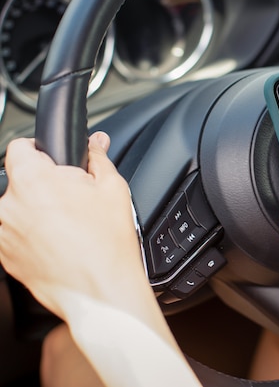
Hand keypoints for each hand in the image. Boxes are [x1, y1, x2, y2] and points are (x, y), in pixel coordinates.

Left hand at [0, 132, 146, 321]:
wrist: (100, 291)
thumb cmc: (107, 245)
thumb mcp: (113, 189)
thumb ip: (97, 158)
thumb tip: (95, 143)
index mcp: (32, 181)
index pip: (19, 147)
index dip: (40, 150)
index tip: (53, 160)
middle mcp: (9, 205)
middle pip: (20, 180)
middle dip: (44, 185)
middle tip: (73, 199)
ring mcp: (3, 233)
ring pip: (17, 209)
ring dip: (36, 211)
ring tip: (68, 226)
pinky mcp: (4, 257)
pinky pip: (14, 234)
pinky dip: (31, 235)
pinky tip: (60, 244)